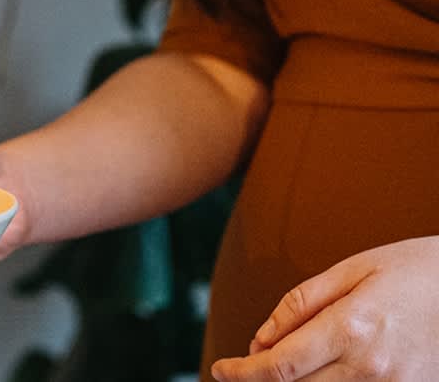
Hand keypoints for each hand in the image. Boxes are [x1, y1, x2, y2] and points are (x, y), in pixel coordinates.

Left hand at [211, 236, 438, 380]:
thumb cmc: (417, 268)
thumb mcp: (354, 269)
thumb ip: (300, 304)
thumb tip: (259, 339)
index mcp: (351, 329)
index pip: (278, 367)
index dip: (242, 373)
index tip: (220, 370)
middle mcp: (371, 367)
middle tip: (241, 369)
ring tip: (280, 362)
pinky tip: (315, 370)